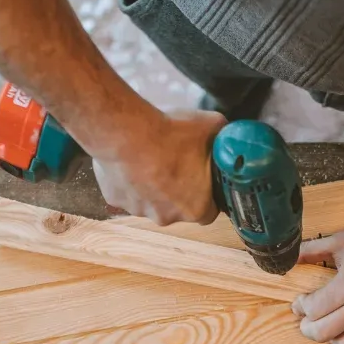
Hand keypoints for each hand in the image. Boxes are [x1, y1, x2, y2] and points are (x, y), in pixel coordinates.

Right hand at [92, 109, 225, 224]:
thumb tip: (226, 134)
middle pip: (178, 207)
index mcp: (196, 208)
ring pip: (151, 201)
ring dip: (153, 185)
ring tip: (151, 159)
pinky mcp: (116, 200)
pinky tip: (132, 160)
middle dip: (178, 189)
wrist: (127, 134)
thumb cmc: (171, 136)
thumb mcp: (211, 127)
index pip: (209, 211)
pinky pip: (127, 192)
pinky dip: (130, 180)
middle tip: (175, 163)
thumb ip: (222, 137)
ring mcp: (139, 210)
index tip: (202, 178)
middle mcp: (168, 217)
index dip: (207, 194)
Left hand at [291, 220, 343, 343]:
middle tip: (307, 322)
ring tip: (332, 327)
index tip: (300, 304)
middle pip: (323, 334)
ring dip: (334, 338)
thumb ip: (313, 250)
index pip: (312, 310)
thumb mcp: (342, 241)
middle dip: (308, 329)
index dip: (300, 307)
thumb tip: (291, 256)